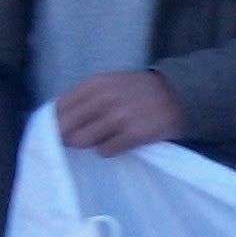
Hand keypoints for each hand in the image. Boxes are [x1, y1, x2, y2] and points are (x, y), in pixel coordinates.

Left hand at [56, 70, 184, 154]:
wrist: (180, 96)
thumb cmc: (139, 92)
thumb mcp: (109, 84)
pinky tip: (121, 142)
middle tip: (83, 138)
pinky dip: (109, 150)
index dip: (56, 123)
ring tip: (104, 138)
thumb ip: (83, 98)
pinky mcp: (133, 135)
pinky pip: (105, 151)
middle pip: (66, 129)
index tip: (64, 130)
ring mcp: (118, 118)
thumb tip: (55, 121)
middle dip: (70, 136)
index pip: (58, 109)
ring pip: (82, 142)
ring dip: (90, 143)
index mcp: (94, 84)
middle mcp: (103, 99)